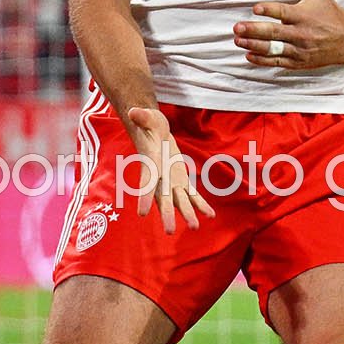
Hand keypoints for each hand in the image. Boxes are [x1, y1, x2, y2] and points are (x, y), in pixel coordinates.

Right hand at [126, 107, 214, 233]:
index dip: (144, 197)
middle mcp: (160, 178)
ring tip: (195, 228)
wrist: (153, 131)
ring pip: (179, 201)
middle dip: (167, 214)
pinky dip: (200, 205)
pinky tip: (210, 215)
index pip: (146, 182)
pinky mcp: (181, 180)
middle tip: (169, 231)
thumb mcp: (147, 117)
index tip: (141, 213)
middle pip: (163, 199)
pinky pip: (192, 195)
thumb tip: (133, 111)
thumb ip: (141, 116)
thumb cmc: (148, 123)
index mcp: (151, 164)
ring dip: (187, 214)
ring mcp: (171, 181)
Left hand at [232, 0, 343, 69]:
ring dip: (254, 45)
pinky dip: (263, 60)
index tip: (256, 8)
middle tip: (237, 28)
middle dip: (255, 30)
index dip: (269, 10)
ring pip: (274, 49)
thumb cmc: (330, 13)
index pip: (283, 11)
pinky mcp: (299, 62)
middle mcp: (301, 33)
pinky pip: (278, 62)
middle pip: (275, 32)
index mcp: (304, 14)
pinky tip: (249, 55)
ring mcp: (299, 49)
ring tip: (238, 41)